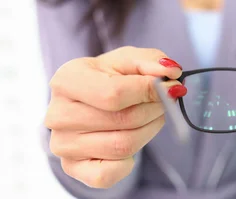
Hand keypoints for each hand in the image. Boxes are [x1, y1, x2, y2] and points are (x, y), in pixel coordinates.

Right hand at [44, 46, 187, 187]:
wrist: (89, 104)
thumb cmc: (109, 79)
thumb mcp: (129, 61)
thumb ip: (151, 61)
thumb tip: (171, 72)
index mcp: (67, 80)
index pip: (114, 93)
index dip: (151, 92)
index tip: (171, 88)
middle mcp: (58, 114)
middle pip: (124, 120)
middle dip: (155, 110)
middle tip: (164, 103)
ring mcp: (62, 144)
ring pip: (123, 146)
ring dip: (149, 131)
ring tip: (151, 118)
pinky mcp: (73, 168)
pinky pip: (109, 174)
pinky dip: (128, 162)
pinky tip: (130, 141)